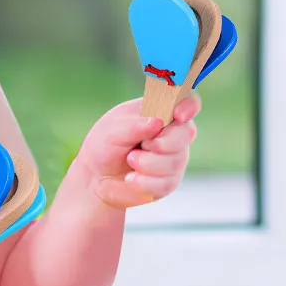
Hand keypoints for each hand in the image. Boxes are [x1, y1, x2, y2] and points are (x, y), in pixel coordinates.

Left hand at [77, 93, 200, 209]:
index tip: (178, 116)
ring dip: (146, 164)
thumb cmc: (105, 146)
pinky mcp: (169, 180)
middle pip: (186, 132)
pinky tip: (131, 178)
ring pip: (175, 161)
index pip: (186, 102)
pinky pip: (166, 183)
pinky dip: (144, 182)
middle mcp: (172, 132)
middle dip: (160, 143)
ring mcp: (174, 157)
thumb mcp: (112, 131)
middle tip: (140, 145)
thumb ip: (134, 125)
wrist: (97, 177)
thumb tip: (158, 121)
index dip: (188, 107)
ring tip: (129, 160)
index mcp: (159, 111)